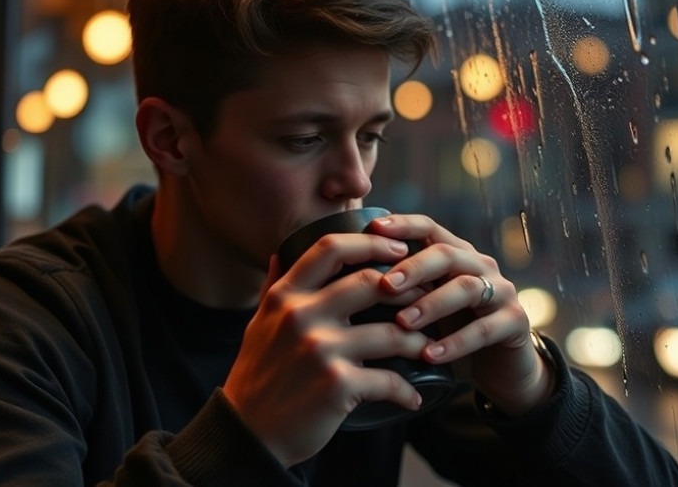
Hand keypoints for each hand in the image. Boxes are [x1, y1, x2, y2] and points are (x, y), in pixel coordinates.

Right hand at [222, 233, 429, 466]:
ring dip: (419, 342)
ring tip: (428, 349)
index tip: (400, 249)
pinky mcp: (336, 384)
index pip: (331, 248)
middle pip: (371, 282)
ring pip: (391, 332)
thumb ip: (274, 287)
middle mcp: (301, 315)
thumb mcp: (258, 323)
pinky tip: (413, 397)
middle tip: (429, 298)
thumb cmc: (258, 376)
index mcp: (285, 296)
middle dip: (410, 288)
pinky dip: (407, 391)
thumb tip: (282, 252)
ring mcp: (320, 349)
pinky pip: (388, 380)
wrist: (247, 434)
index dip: (372, 242)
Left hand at [371, 214, 554, 416]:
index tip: (372, 229)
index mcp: (455, 254)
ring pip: (467, 288)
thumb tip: (340, 280)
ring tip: (403, 323)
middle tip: (384, 285)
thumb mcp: (421, 307)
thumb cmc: (448, 333)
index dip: (402, 225)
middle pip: (447, 253)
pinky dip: (456, 342)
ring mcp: (501, 292)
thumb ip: (395, 290)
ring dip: (432, 304)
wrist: (498, 369)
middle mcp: (479, 265)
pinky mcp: (515, 322)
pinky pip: (485, 329)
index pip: (428, 228)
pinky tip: (430, 356)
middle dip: (413, 267)